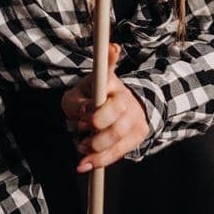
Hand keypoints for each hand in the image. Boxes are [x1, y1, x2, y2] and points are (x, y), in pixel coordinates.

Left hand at [60, 43, 150, 172]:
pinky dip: (102, 160)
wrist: (108, 113)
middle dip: (98, 121)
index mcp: (108, 80)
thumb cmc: (87, 102)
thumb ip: (77, 102)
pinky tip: (86, 165)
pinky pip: (122, 150)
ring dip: (98, 145)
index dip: (111, 58)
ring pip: (120, 133)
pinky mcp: (138, 133)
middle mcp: (125, 95)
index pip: (111, 66)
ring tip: (81, 147)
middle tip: (81, 127)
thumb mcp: (74, 97)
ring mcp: (134, 114)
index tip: (112, 49)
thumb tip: (86, 110)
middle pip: (118, 107)